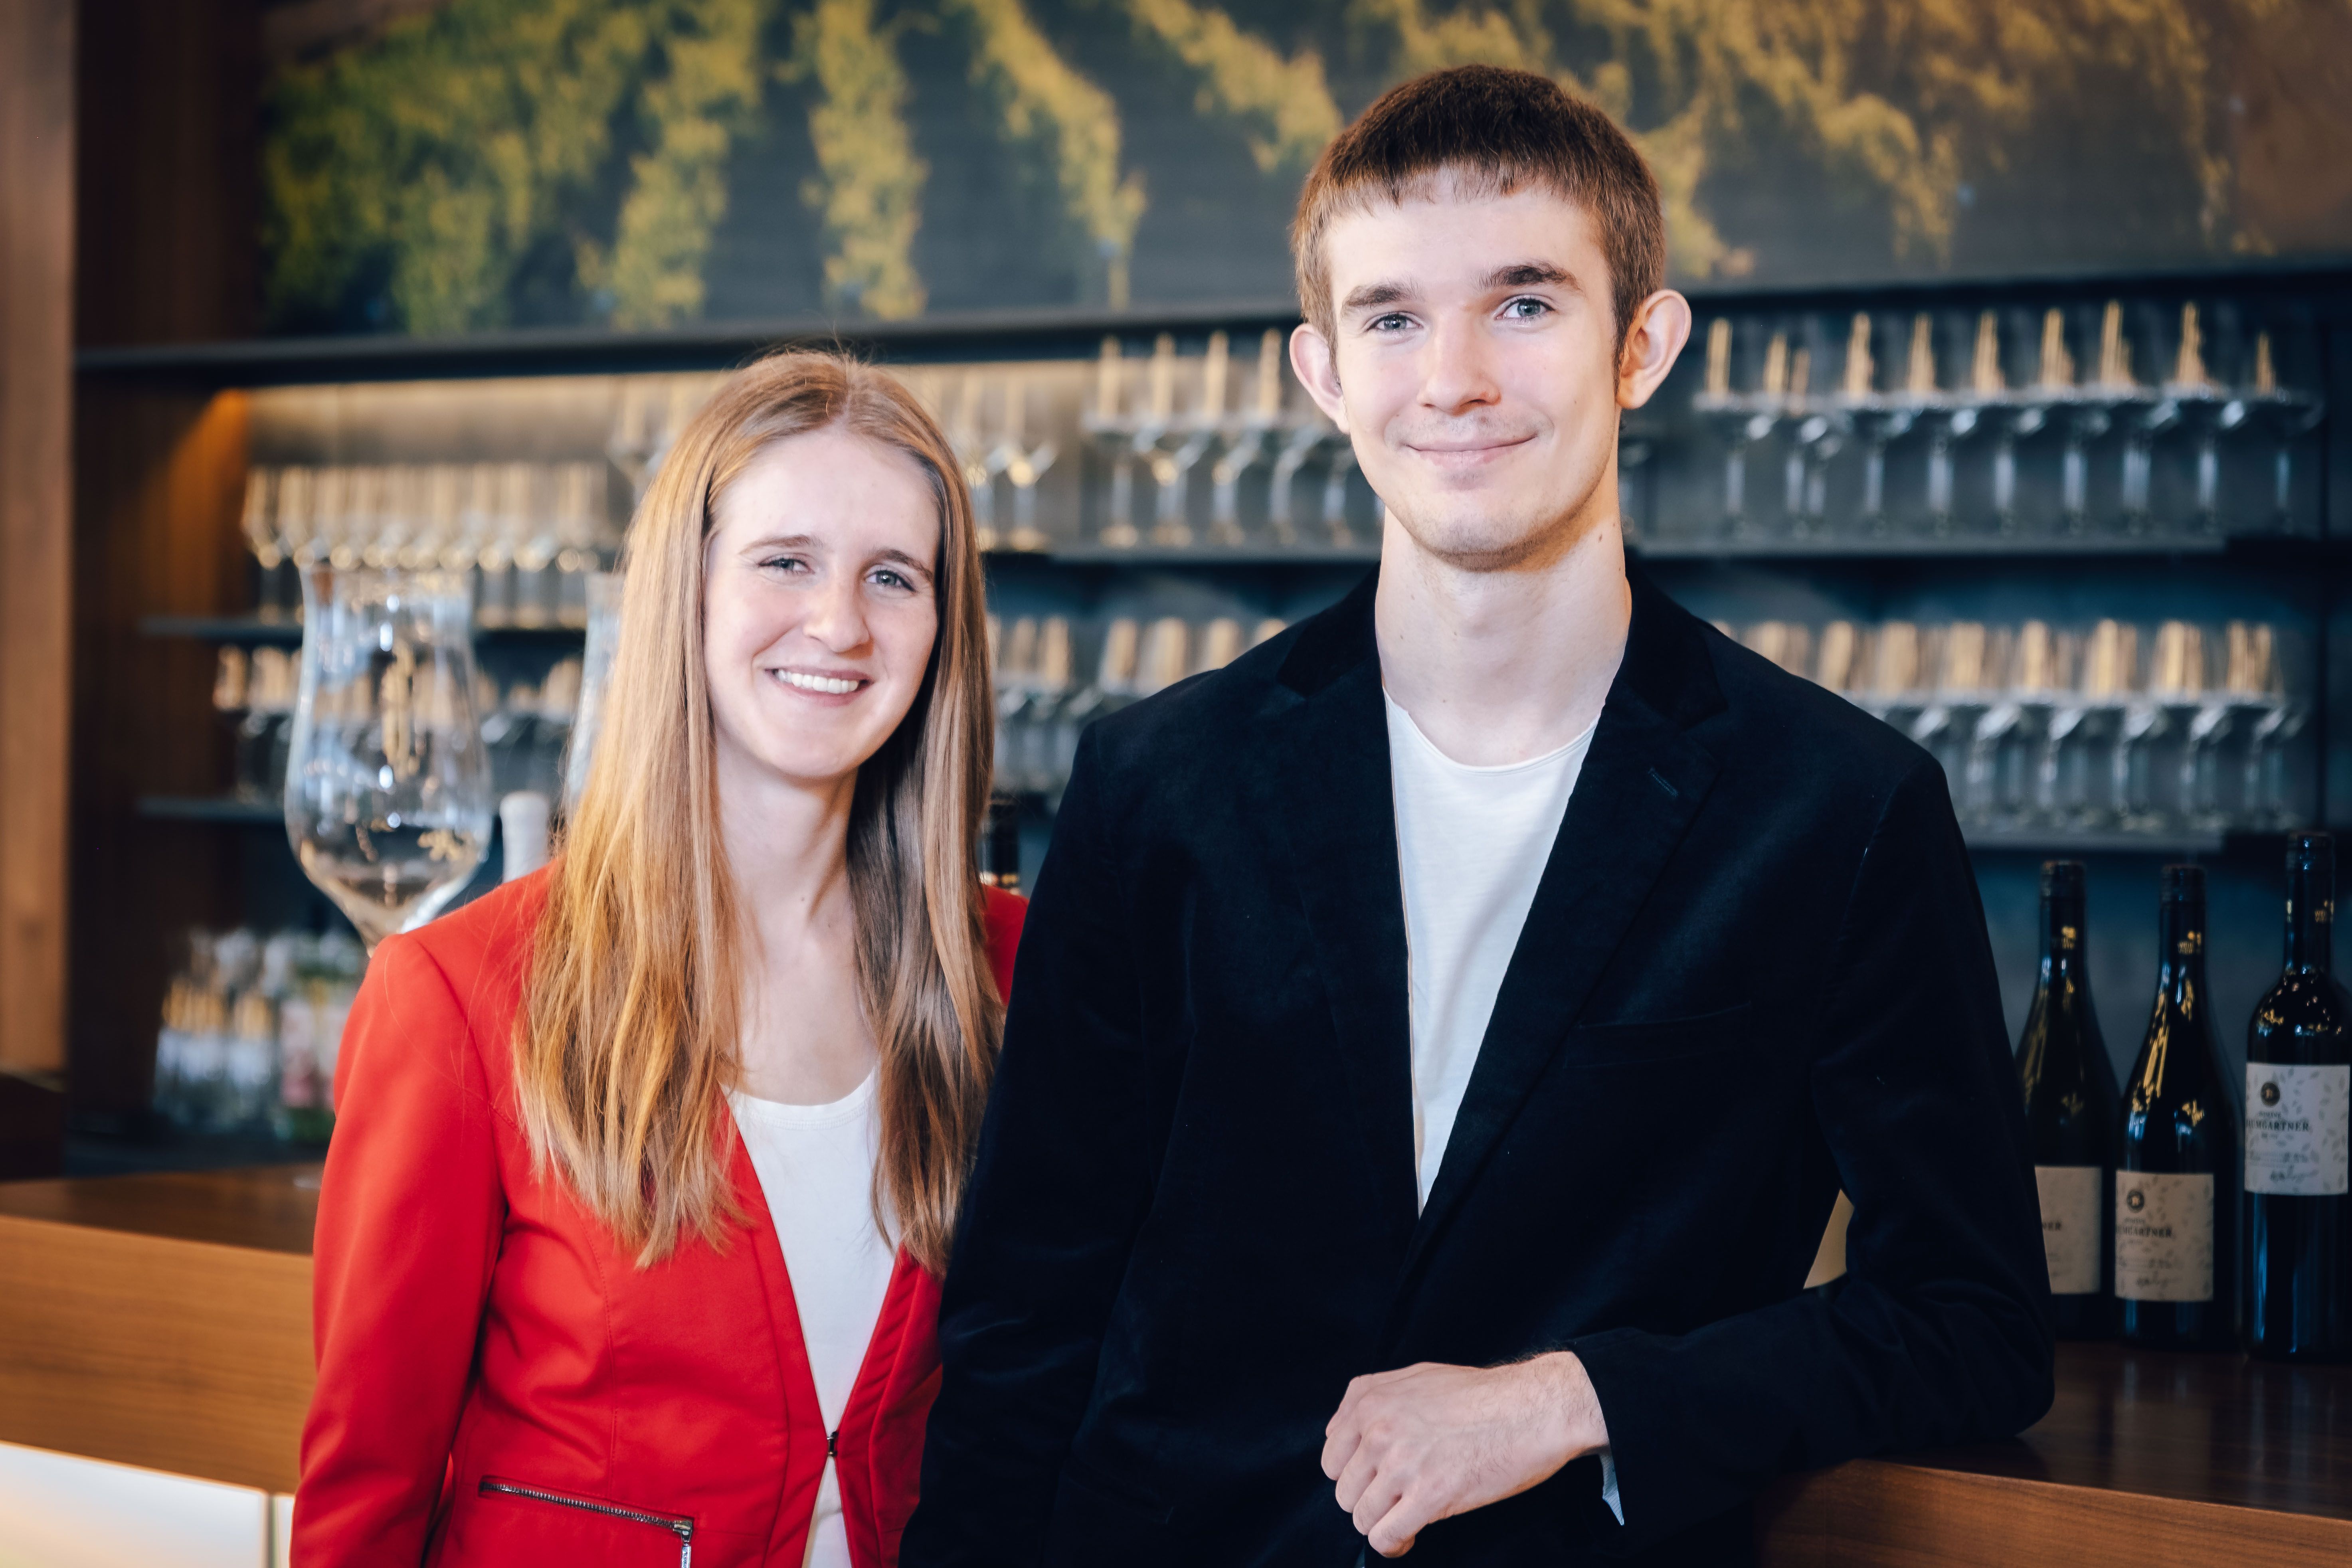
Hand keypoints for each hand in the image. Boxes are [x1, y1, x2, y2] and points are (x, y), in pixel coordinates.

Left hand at [1321, 1352, 1607, 1556]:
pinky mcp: (1429, 1495)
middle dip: (1367, 1501)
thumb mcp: (1416, 1378)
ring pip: (1361, 1516)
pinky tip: (1411, 1535)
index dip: (1353, 1474)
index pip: (1332, 1456)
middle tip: (1395, 1500)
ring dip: (1382, 1523)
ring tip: (1405, 1518)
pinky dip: (1394, 1544)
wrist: (1531, 1409)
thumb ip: (1375, 1400)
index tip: (1374, 1481)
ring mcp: (1401, 1463)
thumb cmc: (1482, 1395)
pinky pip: (1385, 1536)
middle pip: (1343, 1490)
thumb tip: (1347, 1431)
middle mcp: (1377, 1429)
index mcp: (1369, 1399)